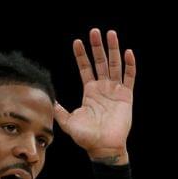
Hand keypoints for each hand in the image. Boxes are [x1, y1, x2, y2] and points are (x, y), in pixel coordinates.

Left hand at [55, 28, 134, 163]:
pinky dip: (129, 65)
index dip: (81, 55)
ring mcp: (115, 90)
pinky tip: (127, 53)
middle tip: (94, 31)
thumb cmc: (86, 137)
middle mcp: (103, 88)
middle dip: (97, 47)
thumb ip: (59, 110)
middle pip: (100, 62)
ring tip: (111, 34)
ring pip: (115, 65)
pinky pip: (129, 77)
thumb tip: (48, 100)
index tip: (77, 41)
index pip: (85, 68)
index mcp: (90, 91)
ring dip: (113, 49)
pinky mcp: (126, 96)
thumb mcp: (68, 122)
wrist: (103, 147)